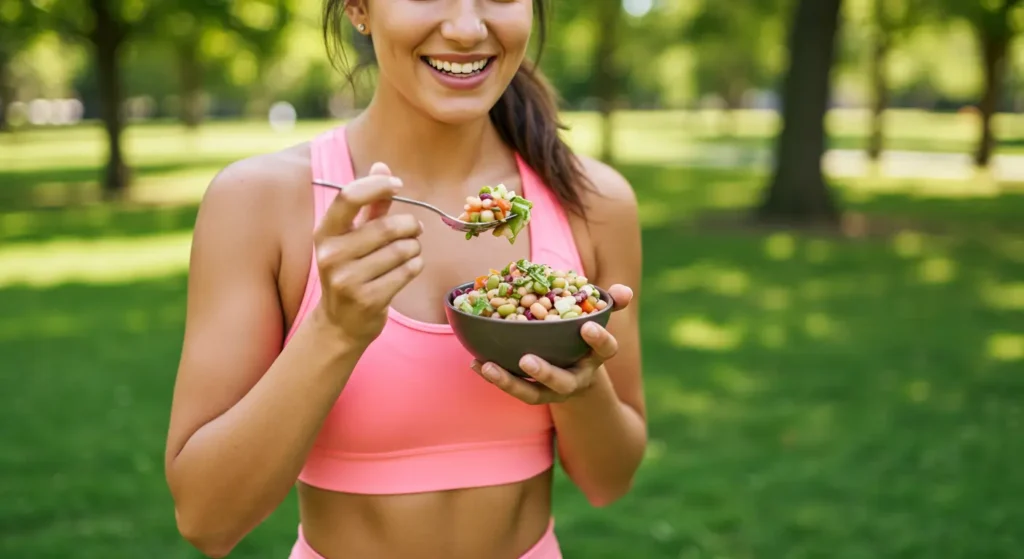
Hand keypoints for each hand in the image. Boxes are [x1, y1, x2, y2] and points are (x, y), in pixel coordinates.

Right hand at [312, 162, 423, 347]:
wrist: (341, 324)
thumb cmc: (351, 271)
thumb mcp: (353, 237)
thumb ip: (369, 203)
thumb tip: (382, 165)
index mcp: (324, 233)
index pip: (349, 197)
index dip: (377, 185)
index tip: (397, 185)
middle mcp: (331, 255)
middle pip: (386, 227)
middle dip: (409, 226)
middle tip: (415, 229)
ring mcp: (347, 280)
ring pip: (402, 250)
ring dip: (415, 248)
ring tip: (410, 252)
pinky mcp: (367, 300)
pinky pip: (408, 271)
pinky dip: (415, 266)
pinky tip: (408, 268)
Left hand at [471, 285, 633, 404]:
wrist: (576, 376)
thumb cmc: (581, 337)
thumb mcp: (596, 320)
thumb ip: (607, 304)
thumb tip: (625, 291)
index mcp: (595, 357)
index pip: (605, 350)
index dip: (599, 340)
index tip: (587, 327)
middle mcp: (575, 379)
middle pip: (563, 382)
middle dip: (545, 373)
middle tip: (527, 360)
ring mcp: (552, 390)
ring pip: (533, 394)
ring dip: (509, 382)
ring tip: (488, 366)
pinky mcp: (531, 393)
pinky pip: (512, 388)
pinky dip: (493, 376)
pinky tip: (475, 362)